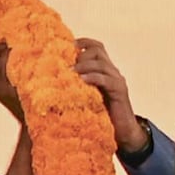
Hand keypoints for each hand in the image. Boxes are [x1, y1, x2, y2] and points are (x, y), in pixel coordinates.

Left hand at [73, 38, 146, 152]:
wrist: (122, 132)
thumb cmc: (100, 115)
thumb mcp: (85, 96)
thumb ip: (76, 86)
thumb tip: (51, 81)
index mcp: (104, 70)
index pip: (96, 47)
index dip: (83, 42)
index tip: (66, 45)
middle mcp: (111, 72)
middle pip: (97, 51)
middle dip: (80, 54)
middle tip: (66, 65)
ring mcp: (117, 80)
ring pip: (101, 63)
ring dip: (83, 65)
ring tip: (70, 71)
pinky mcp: (120, 91)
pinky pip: (107, 79)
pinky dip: (93, 77)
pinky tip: (82, 80)